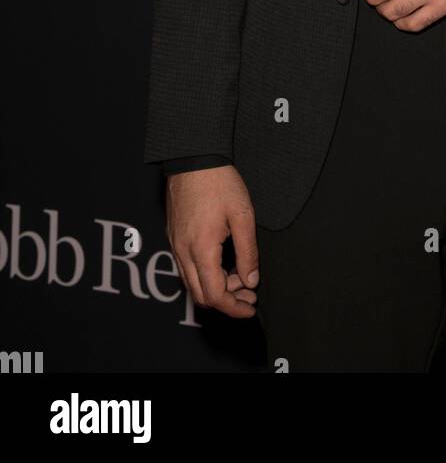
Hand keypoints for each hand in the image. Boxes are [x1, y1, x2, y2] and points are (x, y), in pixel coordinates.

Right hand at [166, 164, 258, 317]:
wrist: (193, 158)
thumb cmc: (219, 182)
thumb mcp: (243, 214)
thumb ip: (248, 251)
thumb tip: (250, 280)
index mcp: (201, 249)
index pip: (215, 295)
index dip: (234, 308)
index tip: (251, 308)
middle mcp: (183, 252)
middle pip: (201, 295)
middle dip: (227, 301)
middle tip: (249, 294)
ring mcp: (175, 245)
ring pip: (192, 283)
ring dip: (216, 287)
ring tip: (241, 277)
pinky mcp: (174, 237)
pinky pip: (187, 267)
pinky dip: (206, 274)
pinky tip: (224, 263)